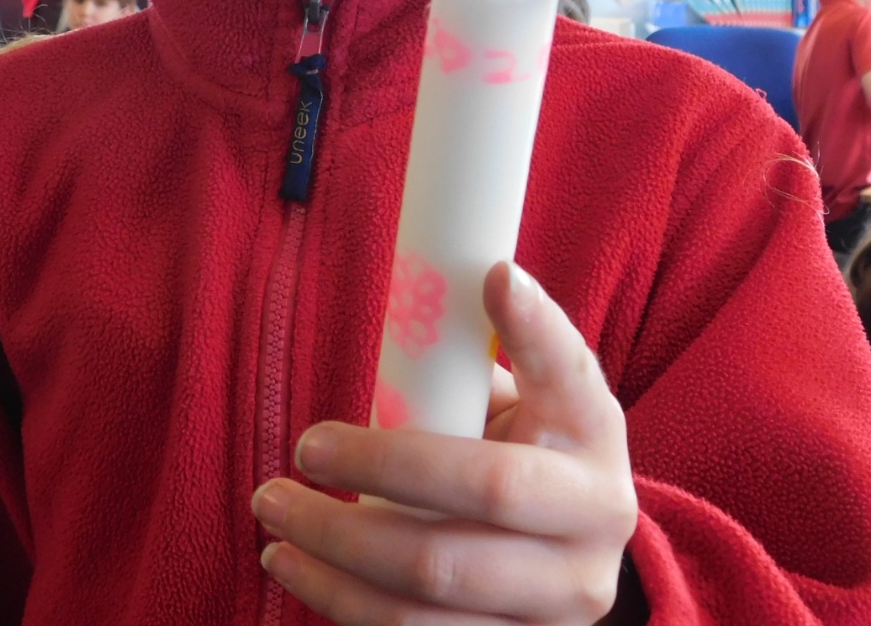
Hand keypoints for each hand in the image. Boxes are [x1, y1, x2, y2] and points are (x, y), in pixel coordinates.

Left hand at [252, 262, 637, 624]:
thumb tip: (416, 309)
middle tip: (302, 449)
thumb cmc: (523, 455)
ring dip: (333, 546)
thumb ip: (473, 366)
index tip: (495, 277)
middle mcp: (597, 519)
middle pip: (484, 491)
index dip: (537, 327)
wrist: (565, 562)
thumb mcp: (524, 403)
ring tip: (273, 509)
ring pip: (431, 583)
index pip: (571, 372)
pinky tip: (291, 565)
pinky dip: (337, 600)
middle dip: (377, 467)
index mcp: (595, 433)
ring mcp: (561, 603)